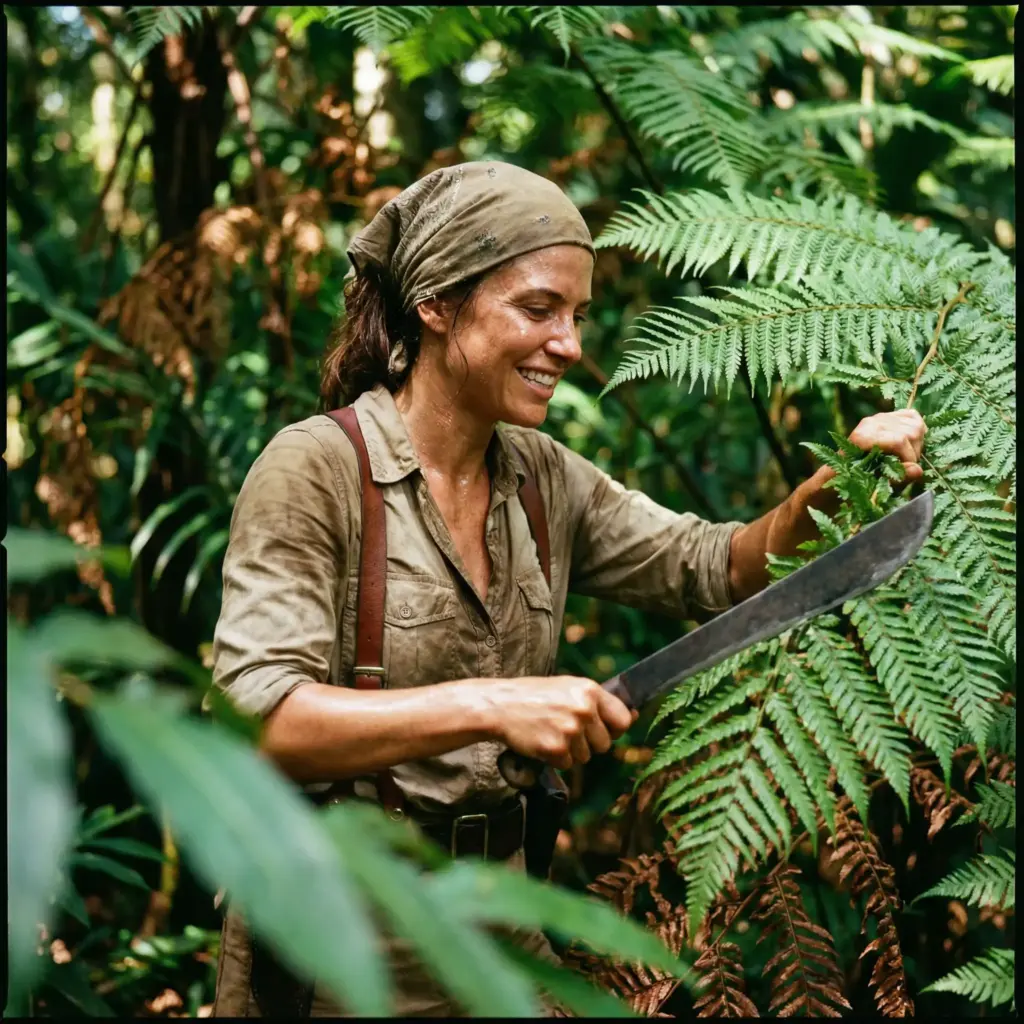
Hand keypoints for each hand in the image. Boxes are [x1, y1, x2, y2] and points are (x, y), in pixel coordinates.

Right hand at [482, 675, 636, 770]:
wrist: (500, 705)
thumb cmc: (535, 696)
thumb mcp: (568, 687)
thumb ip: (596, 702)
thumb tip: (633, 717)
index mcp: (590, 690)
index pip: (623, 720)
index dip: (614, 729)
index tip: (603, 730)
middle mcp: (584, 710)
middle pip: (605, 744)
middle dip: (588, 743)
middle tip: (565, 729)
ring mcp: (570, 730)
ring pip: (586, 757)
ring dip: (570, 751)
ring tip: (550, 732)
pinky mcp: (556, 749)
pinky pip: (567, 764)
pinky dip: (555, 759)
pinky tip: (542, 741)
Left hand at [848, 409, 926, 482]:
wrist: (843, 470)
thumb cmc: (856, 480)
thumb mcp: (875, 484)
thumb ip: (897, 476)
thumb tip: (918, 470)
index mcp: (862, 437)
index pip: (899, 441)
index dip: (908, 458)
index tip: (905, 472)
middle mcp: (871, 423)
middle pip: (910, 433)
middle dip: (914, 453)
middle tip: (905, 467)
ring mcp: (880, 417)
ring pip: (915, 425)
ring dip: (917, 444)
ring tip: (906, 457)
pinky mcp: (888, 416)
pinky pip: (912, 416)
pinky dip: (917, 429)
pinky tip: (911, 443)